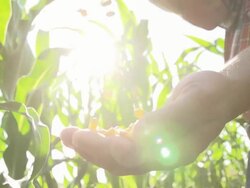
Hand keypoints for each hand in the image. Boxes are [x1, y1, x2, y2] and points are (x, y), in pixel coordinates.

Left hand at [60, 71, 234, 174]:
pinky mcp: (151, 137)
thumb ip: (171, 119)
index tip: (81, 136)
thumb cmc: (212, 94)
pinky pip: (123, 144)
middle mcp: (162, 154)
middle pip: (120, 160)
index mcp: (174, 151)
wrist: (219, 94)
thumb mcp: (197, 101)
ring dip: (92, 145)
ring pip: (118, 154)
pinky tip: (94, 131)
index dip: (107, 150)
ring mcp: (156, 147)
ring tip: (70, 133)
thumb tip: (140, 132)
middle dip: (91, 149)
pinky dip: (104, 139)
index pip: (134, 157)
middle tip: (66, 134)